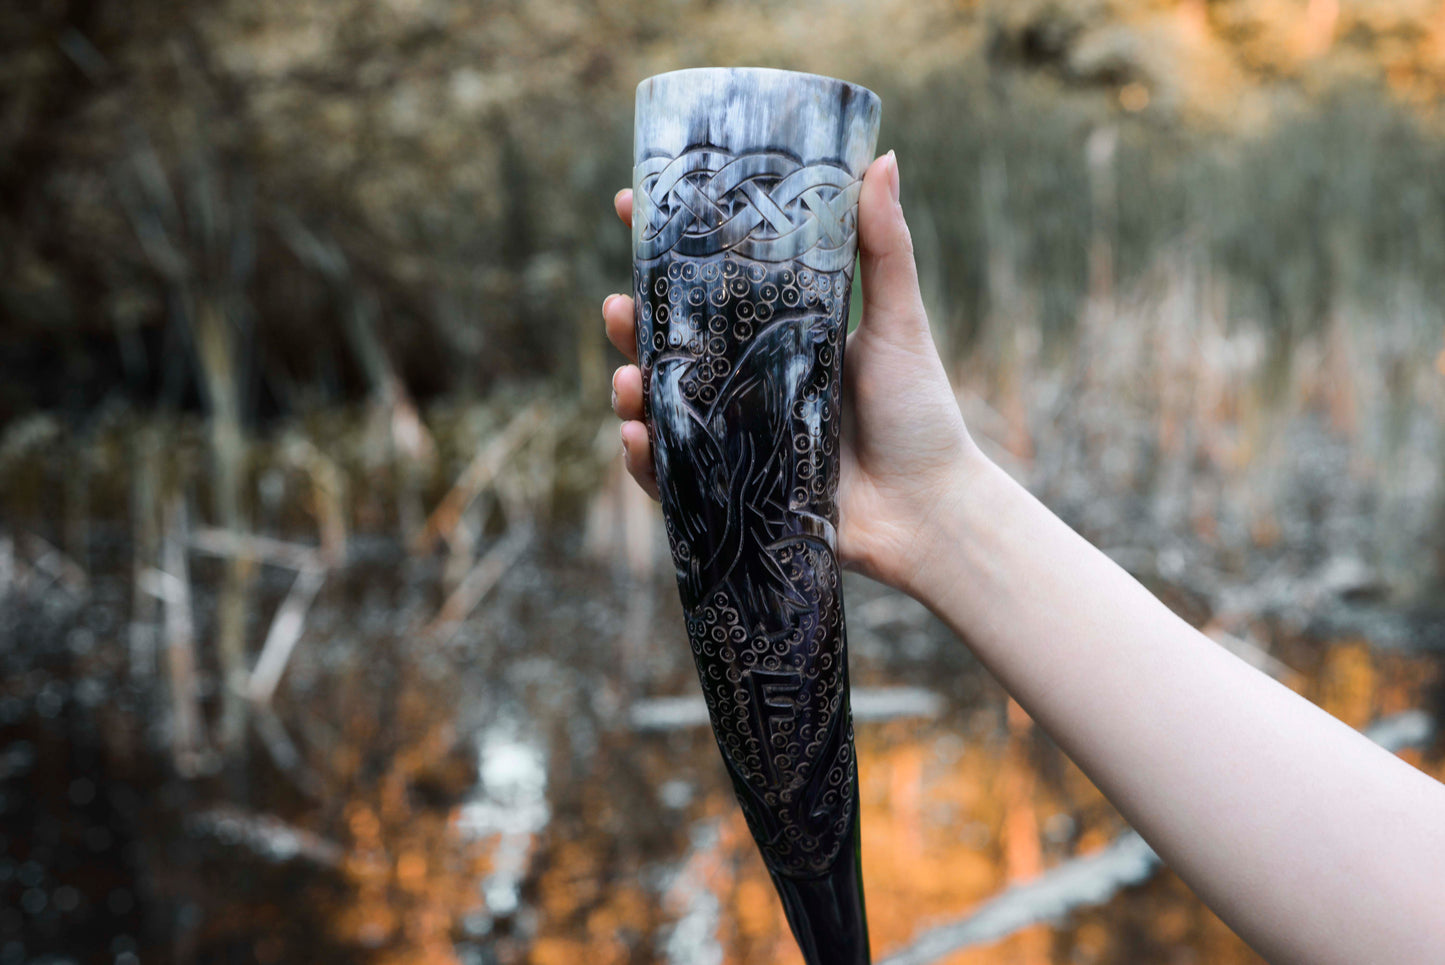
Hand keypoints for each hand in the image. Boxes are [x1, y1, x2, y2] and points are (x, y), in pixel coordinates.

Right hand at [603, 151, 981, 593]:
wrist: (928, 511)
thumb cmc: (919, 414)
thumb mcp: (899, 324)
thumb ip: (886, 247)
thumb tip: (881, 156)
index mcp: (775, 332)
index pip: (709, 282)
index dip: (662, 246)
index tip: (630, 206)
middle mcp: (745, 380)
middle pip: (669, 343)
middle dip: (632, 322)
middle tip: (619, 307)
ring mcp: (733, 436)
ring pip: (660, 405)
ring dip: (629, 388)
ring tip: (627, 382)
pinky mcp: (730, 490)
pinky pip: (671, 475)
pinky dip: (644, 460)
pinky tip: (636, 438)